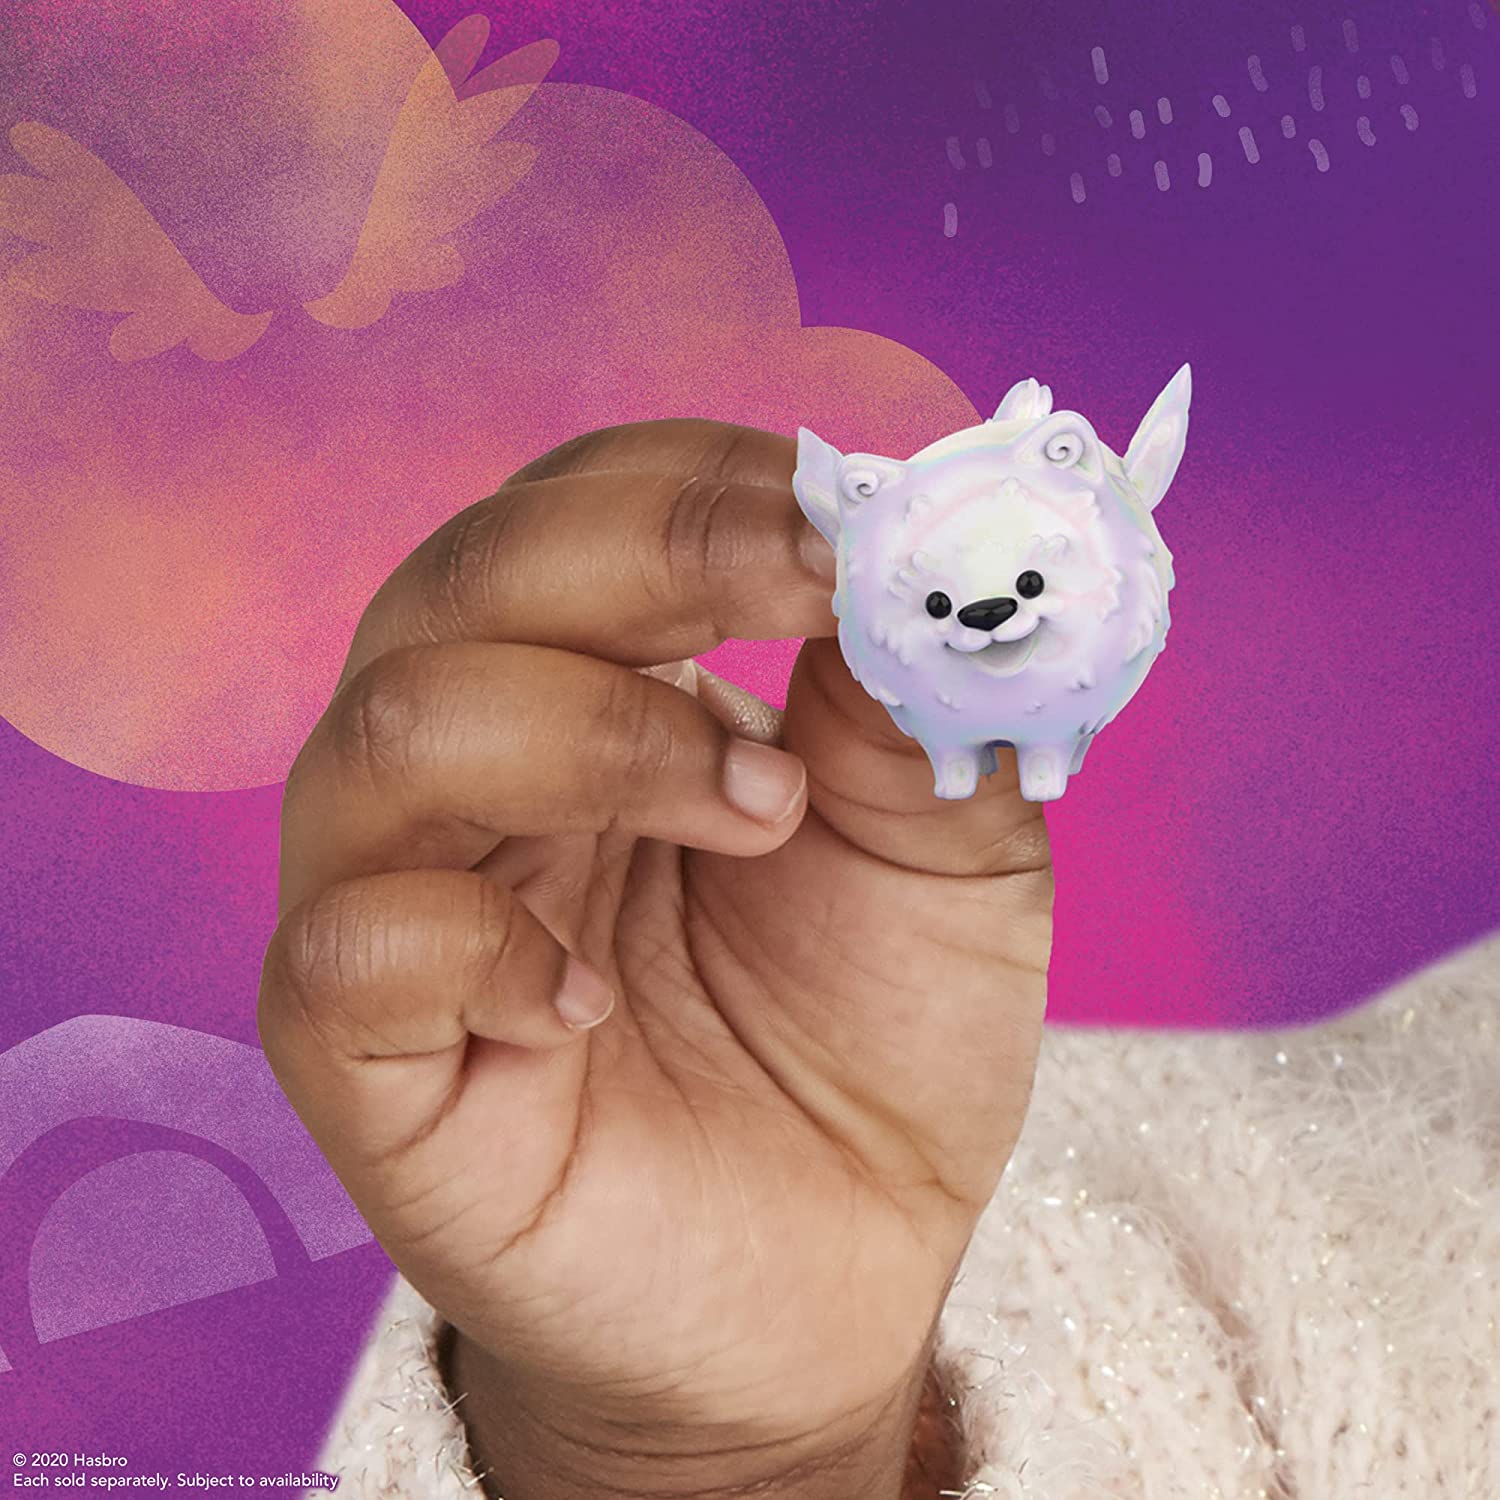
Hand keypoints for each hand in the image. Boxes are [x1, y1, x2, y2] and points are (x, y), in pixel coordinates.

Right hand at [258, 420, 1052, 1499]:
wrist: (828, 1280)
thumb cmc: (869, 1046)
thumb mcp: (949, 856)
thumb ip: (912, 706)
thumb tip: (899, 557)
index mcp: (604, 686)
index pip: (588, 510)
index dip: (709, 482)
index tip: (853, 512)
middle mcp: (482, 765)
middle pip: (472, 577)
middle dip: (654, 553)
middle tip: (815, 587)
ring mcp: (406, 900)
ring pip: (398, 731)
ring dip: (596, 734)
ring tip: (757, 814)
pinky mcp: (366, 1060)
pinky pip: (347, 950)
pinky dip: (474, 942)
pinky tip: (589, 1001)